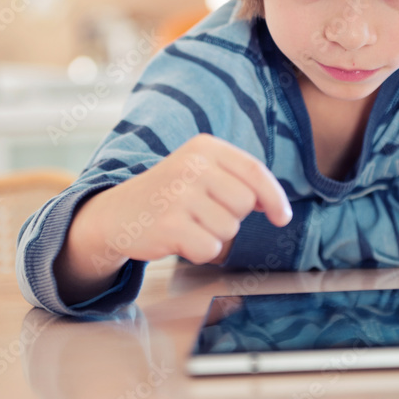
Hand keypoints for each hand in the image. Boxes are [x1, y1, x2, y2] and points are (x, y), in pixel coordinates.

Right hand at [82, 133, 291, 267]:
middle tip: (202, 214)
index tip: (281, 217)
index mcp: (204, 147)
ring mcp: (179, 194)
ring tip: (187, 224)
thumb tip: (274, 204)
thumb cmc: (168, 195)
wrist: (116, 214)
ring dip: (213, 235)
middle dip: (231, 216)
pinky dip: (199, 252)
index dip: (274, 198)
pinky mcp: (169, 224)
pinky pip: (210, 248)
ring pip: (228, 229)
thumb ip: (236, 179)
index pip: (255, 171)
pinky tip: (179, 240)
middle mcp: (192, 165)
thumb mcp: (200, 171)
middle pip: (244, 203)